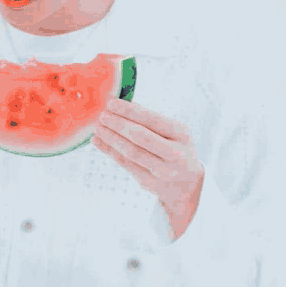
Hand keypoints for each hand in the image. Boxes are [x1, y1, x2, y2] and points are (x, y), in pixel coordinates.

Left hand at [93, 98, 204, 237]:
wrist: (188, 184)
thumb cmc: (175, 148)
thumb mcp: (172, 131)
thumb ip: (149, 118)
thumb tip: (121, 103)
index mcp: (181, 134)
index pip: (152, 119)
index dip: (129, 111)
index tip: (111, 103)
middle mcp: (176, 153)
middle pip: (141, 137)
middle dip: (118, 124)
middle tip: (102, 116)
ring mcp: (164, 171)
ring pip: (132, 153)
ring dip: (111, 138)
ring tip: (97, 128)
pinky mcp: (150, 182)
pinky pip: (126, 165)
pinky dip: (110, 151)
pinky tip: (98, 141)